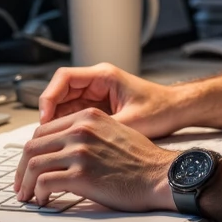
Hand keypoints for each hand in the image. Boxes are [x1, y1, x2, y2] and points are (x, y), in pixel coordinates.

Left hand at [14, 108, 174, 211]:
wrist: (161, 175)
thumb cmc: (141, 160)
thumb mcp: (113, 131)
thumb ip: (87, 133)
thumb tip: (63, 148)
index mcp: (87, 116)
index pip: (44, 130)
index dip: (31, 150)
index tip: (28, 165)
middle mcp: (80, 130)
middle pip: (33, 146)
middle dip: (21, 168)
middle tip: (21, 184)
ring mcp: (79, 151)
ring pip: (33, 164)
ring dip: (26, 184)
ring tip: (28, 196)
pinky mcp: (81, 175)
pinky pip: (45, 183)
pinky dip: (38, 193)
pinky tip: (43, 200)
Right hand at [38, 64, 187, 137]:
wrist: (178, 110)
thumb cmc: (161, 110)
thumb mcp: (131, 122)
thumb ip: (104, 129)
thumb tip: (78, 144)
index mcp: (103, 76)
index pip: (64, 78)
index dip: (49, 97)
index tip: (45, 118)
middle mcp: (97, 83)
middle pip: (60, 92)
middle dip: (49, 113)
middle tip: (43, 136)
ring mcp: (97, 96)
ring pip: (65, 105)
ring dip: (56, 123)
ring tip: (50, 143)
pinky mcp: (99, 109)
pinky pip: (75, 115)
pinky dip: (67, 128)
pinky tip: (64, 144)